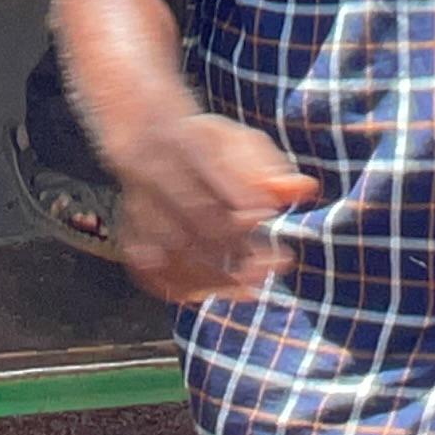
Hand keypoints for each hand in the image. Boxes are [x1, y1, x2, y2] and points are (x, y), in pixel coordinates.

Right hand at [104, 110, 317, 304]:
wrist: (146, 140)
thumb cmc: (203, 147)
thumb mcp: (240, 143)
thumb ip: (272, 169)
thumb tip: (304, 190)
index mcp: (188, 144)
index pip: (216, 175)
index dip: (243, 201)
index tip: (266, 218)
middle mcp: (157, 173)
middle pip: (195, 215)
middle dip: (233, 247)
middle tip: (267, 268)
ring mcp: (139, 204)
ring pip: (170, 245)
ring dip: (209, 274)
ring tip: (244, 289)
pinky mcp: (129, 230)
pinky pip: (144, 264)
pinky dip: (170, 284)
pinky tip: (201, 294)